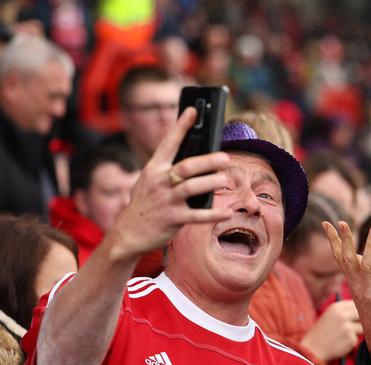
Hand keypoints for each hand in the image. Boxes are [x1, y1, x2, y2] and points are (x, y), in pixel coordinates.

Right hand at [106, 107, 231, 262]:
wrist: (127, 233)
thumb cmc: (146, 202)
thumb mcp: (150, 181)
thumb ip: (168, 168)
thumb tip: (197, 156)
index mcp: (154, 169)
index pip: (169, 143)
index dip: (181, 126)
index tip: (194, 110)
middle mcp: (159, 182)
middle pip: (186, 167)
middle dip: (206, 161)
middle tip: (224, 157)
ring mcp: (166, 201)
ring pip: (191, 188)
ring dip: (210, 183)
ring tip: (225, 180)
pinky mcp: (173, 219)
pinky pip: (197, 216)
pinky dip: (214, 214)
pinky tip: (227, 212)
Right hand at [300, 300, 361, 361]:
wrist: (312, 348)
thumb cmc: (322, 331)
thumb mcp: (330, 315)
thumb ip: (345, 311)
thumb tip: (363, 310)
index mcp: (336, 307)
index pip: (356, 303)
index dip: (360, 309)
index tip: (361, 314)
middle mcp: (342, 315)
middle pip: (362, 314)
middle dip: (362, 320)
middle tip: (359, 324)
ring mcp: (347, 327)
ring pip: (362, 327)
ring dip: (356, 332)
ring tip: (344, 335)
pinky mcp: (350, 339)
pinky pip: (356, 339)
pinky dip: (350, 342)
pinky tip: (340, 343)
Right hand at [322, 221, 370, 364]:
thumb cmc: (370, 310)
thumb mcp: (359, 289)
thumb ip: (356, 271)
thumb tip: (355, 253)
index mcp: (351, 281)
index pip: (338, 257)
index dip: (332, 240)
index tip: (326, 223)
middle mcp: (357, 285)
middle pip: (346, 259)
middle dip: (343, 240)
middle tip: (342, 222)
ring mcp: (369, 291)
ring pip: (366, 265)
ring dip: (369, 246)